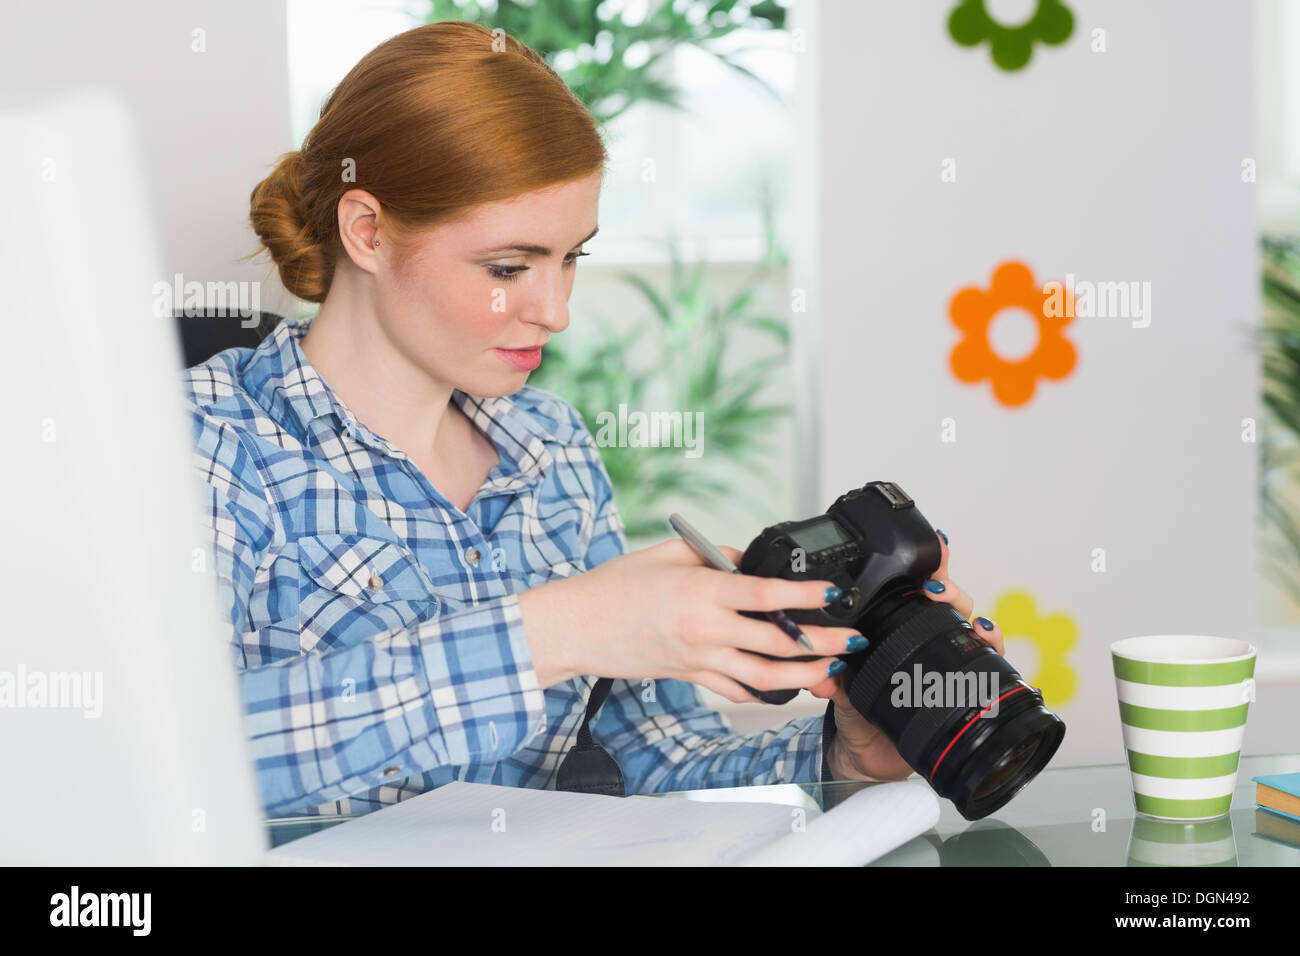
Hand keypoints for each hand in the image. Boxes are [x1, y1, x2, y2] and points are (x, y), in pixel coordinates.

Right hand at [517, 538, 865, 699]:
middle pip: (777, 641)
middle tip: (852, 639)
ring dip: (805, 675)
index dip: (806, 594)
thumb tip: (748, 561)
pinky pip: (737, 688)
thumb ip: (716, 555)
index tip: (834, 593)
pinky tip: (789, 686)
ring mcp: (699, 658)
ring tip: (833, 670)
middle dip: (822, 643)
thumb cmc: (616, 586)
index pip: (766, 593)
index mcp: (701, 590)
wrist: (577, 626)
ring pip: (764, 675)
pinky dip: (766, 690)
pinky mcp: (691, 676)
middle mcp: (704, 628)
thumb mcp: (668, 553)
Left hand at [805, 529, 1006, 781]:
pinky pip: (985, 658)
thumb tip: (821, 674)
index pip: (914, 587)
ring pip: (969, 620)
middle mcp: (923, 637)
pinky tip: (984, 633)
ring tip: (956, 607)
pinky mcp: (963, 682)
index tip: (935, 543)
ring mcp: (945, 657)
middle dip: (946, 583)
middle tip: (934, 585)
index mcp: (894, 628)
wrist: (869, 754)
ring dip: (967, 608)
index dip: (928, 562)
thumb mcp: (840, 691)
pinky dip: (990, 642)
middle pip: (947, 598)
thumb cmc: (856, 711)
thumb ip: (832, 680)